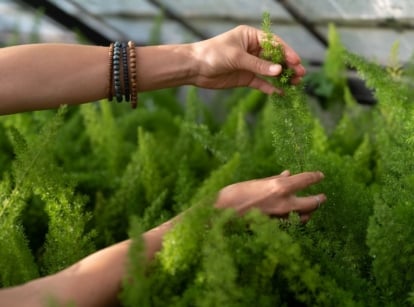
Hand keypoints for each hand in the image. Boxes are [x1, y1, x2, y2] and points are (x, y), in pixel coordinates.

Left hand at [190, 25, 305, 93]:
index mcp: (251, 37)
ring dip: (282, 77)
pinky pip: (261, 82)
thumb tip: (279, 71)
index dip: (286, 52)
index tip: (296, 62)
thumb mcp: (237, 57)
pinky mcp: (245, 78)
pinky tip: (280, 93)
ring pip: (270, 71)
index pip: (274, 43)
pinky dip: (270, 87)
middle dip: (288, 66)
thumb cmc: (213, 54)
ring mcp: (250, 64)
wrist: (195, 68)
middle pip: (275, 58)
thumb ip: (258, 65)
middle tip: (301, 74)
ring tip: (295, 83)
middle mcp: (252, 50)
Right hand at [215, 170, 325, 221]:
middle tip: (323, 197)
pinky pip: (292, 224)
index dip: (315, 177)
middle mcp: (284, 203)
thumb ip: (275, 180)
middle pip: (312, 203)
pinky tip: (294, 217)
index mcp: (280, 187)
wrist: (222, 214)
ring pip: (304, 217)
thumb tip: (289, 174)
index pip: (306, 180)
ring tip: (309, 209)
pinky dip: (295, 220)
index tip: (320, 176)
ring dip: (309, 213)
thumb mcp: (256, 182)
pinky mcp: (276, 228)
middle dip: (319, 200)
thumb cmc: (236, 193)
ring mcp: (281, 218)